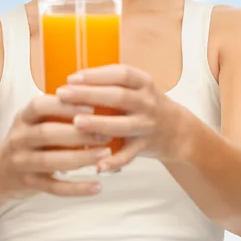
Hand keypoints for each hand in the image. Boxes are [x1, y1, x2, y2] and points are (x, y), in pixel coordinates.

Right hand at [0, 94, 112, 197]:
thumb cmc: (28, 138)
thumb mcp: (33, 120)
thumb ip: (56, 110)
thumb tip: (96, 97)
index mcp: (23, 118)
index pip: (39, 106)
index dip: (64, 106)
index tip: (91, 107)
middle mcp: (19, 138)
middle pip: (46, 133)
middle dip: (78, 133)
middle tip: (105, 134)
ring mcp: (22, 162)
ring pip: (50, 161)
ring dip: (80, 158)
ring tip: (105, 154)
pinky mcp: (29, 184)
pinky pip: (54, 188)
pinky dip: (76, 188)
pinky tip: (98, 186)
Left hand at [56, 64, 180, 172]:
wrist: (177, 130)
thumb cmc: (145, 104)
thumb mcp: (136, 86)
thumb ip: (111, 82)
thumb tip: (71, 81)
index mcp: (143, 83)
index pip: (121, 74)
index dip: (97, 75)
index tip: (72, 78)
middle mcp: (147, 102)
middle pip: (119, 96)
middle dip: (89, 95)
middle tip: (63, 94)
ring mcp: (147, 125)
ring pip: (123, 125)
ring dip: (99, 124)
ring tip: (75, 123)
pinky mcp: (145, 146)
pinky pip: (129, 155)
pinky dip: (114, 162)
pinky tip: (97, 165)